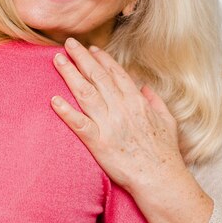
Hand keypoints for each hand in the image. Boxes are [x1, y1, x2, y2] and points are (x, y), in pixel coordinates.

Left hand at [50, 38, 211, 222]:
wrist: (161, 179)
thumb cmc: (165, 153)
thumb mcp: (167, 121)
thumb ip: (155, 101)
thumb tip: (145, 87)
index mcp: (136, 102)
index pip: (115, 73)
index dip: (101, 59)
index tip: (90, 48)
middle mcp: (121, 108)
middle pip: (97, 76)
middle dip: (81, 57)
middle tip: (68, 43)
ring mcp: (108, 124)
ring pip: (85, 92)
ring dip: (70, 74)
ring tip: (58, 60)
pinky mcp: (98, 142)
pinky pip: (78, 124)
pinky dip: (65, 111)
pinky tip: (53, 100)